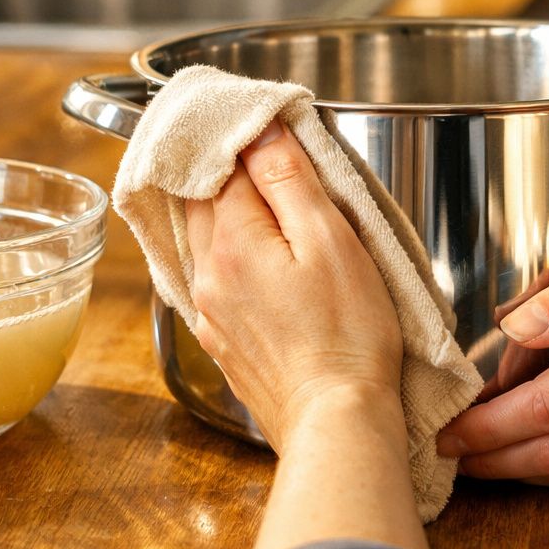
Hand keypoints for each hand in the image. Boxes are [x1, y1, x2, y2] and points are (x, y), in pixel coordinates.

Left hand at [184, 121, 402, 448]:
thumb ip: (289, 180)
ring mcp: (210, 313)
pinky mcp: (223, 343)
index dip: (246, 141)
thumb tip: (261, 132)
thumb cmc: (347, 334)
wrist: (336, 421)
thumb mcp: (330, 240)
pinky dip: (229, 259)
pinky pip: (214, 282)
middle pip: (201, 202)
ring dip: (225, 216)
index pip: (223, 167)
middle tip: (262, 156)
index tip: (270, 127)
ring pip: (203, 243)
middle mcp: (207, 275)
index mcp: (231, 242)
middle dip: (226, 173)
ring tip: (262, 203)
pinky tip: (258, 262)